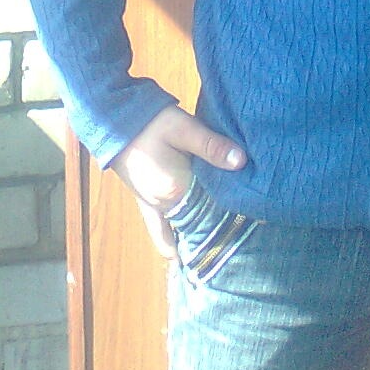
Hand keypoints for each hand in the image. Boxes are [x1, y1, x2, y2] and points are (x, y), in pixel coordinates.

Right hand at [110, 104, 246, 257]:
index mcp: (175, 192)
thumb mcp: (184, 128)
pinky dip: (172, 241)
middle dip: (217, 231)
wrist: (115, 119)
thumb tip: (242, 160)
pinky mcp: (145, 202)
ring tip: (222, 242)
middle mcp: (163, 207)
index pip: (211, 212)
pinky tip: (184, 250)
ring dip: (197, 235)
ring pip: (180, 231)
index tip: (255, 222)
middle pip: (197, 226)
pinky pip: (160, 231)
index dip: (232, 217)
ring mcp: (153, 207)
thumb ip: (212, 146)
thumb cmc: (151, 123)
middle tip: (243, 236)